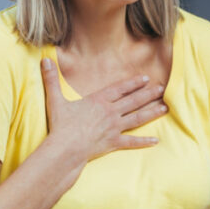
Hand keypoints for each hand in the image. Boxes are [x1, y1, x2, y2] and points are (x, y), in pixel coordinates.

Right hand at [41, 58, 166, 163]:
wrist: (65, 149)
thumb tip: (44, 59)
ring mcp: (114, 128)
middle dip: (148, 94)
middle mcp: (110, 113)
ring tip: (164, 107)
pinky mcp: (114, 143)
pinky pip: (132, 142)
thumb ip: (51, 79)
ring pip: (137, 118)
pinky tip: (156, 140)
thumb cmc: (60, 125)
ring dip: (152, 112)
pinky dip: (144, 142)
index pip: (119, 89)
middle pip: (133, 101)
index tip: (145, 78)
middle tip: (161, 88)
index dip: (133, 83)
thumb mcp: (55, 100)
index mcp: (98, 101)